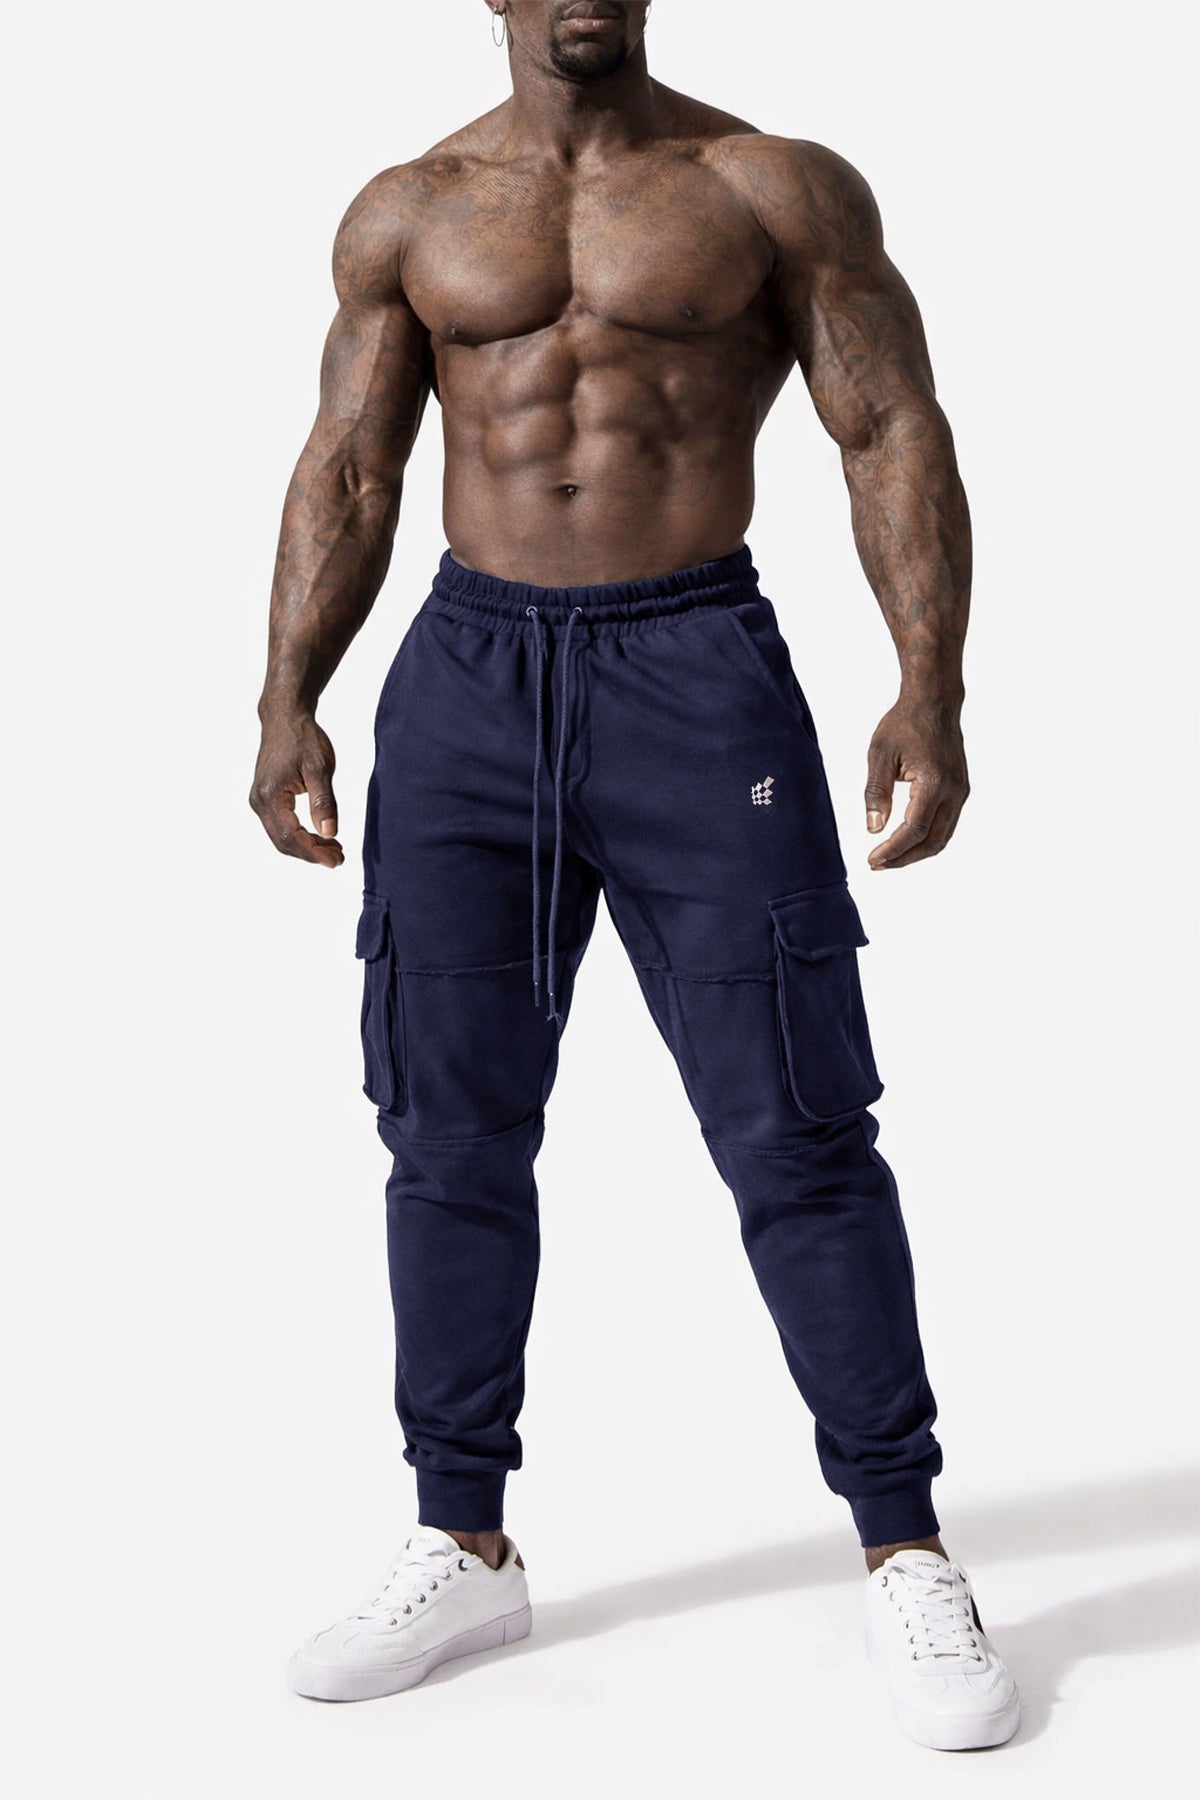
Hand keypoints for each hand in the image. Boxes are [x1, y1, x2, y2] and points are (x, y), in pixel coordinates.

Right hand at [249, 711, 343, 867]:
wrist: (285, 718)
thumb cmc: (303, 738)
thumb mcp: (320, 768)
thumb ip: (324, 802)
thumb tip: (330, 833)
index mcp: (270, 795)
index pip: (289, 837)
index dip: (313, 853)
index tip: (336, 861)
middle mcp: (259, 801)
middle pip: (283, 842)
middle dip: (311, 853)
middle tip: (339, 858)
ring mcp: (260, 800)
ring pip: (281, 836)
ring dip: (307, 846)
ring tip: (334, 849)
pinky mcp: (266, 798)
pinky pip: (281, 825)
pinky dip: (300, 834)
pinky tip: (321, 835)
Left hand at [864, 697, 968, 869]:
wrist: (934, 701)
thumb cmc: (904, 723)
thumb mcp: (880, 755)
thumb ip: (876, 793)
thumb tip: (873, 828)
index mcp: (934, 783)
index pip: (914, 830)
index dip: (893, 850)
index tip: (872, 859)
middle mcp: (954, 791)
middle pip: (933, 841)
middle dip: (904, 858)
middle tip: (877, 864)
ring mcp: (960, 791)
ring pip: (942, 836)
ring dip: (916, 851)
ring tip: (888, 857)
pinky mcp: (960, 789)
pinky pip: (946, 823)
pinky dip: (926, 837)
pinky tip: (905, 839)